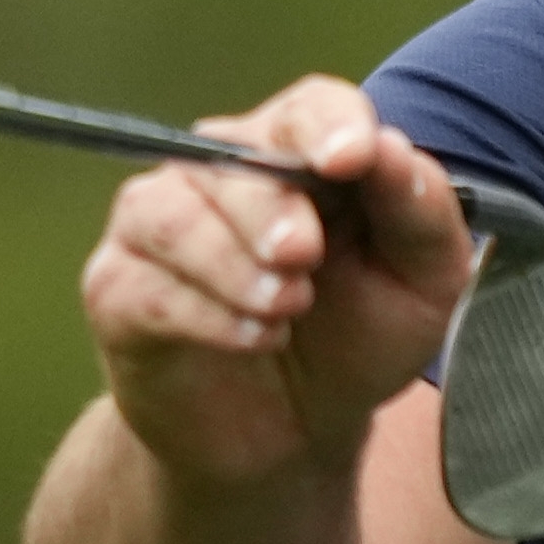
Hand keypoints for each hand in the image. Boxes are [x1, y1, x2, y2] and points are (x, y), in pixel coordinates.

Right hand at [77, 76, 474, 498]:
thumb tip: (392, 149)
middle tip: (302, 259)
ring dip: (232, 265)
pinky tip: (251, 339)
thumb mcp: (423, 285)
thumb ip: (420, 212)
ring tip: (284, 313)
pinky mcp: (119, 288)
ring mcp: (160, 224)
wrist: (296, 434)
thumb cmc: (358, 340)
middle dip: (271, 207)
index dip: (327, 126)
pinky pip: (145, 284)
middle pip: (232, 154)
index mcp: (302, 155)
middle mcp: (222, 172)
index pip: (309, 109)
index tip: (350, 159)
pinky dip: (203, 313)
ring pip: (173, 214)